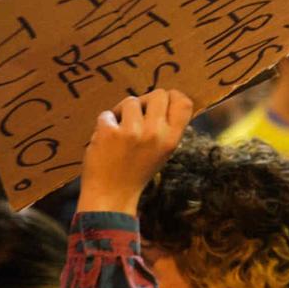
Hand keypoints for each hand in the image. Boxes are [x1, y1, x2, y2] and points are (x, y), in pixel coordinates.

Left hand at [79, 90, 195, 214]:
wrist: (113, 193)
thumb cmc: (137, 171)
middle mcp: (156, 133)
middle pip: (158, 94)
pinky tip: (106, 138)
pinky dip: (104, 123)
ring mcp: (133, 132)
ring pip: (131, 101)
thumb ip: (165, 128)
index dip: (172, 96)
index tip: (161, 103)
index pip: (184, 103)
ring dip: (122, 112)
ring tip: (120, 129)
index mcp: (172, 139)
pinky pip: (107, 114)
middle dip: (146, 101)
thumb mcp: (163, 152)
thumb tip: (164, 100)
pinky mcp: (110, 132)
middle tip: (137, 115)